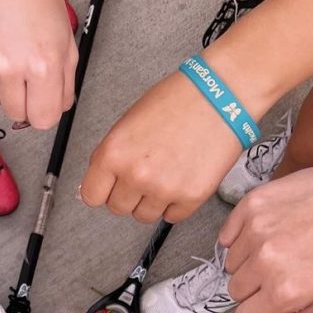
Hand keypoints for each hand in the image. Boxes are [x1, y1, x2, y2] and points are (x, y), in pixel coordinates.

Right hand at [0, 0, 76, 127]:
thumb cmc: (38, 0)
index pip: (43, 120)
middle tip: (25, 73)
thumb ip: (65, 84)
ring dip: (2, 84)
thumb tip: (55, 111)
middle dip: (24, 100)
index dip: (44, 110)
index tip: (42, 99)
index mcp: (42, 65)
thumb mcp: (65, 42)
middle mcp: (9, 67)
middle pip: (16, 114)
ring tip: (7, 50)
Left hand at [81, 71, 243, 221]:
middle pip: (118, 208)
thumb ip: (110, 157)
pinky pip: (173, 216)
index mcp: (113, 154)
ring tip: (166, 174)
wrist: (220, 96)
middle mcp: (136, 175)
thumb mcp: (127, 123)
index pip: (91, 196)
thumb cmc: (176, 101)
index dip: (102, 190)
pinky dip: (176, 203)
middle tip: (144, 174)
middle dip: (128, 194)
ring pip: (144, 216)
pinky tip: (182, 178)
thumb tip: (98, 184)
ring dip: (151, 201)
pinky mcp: (192, 197)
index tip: (111, 186)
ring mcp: (164, 189)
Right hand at [220, 164, 312, 312]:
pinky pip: (228, 234)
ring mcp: (254, 232)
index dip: (260, 312)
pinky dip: (242, 237)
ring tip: (280, 247)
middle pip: (235, 290)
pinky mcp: (250, 206)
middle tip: (282, 270)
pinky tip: (269, 231)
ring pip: (231, 263)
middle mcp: (264, 264)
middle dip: (255, 286)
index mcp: (285, 292)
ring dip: (249, 260)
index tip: (273, 300)